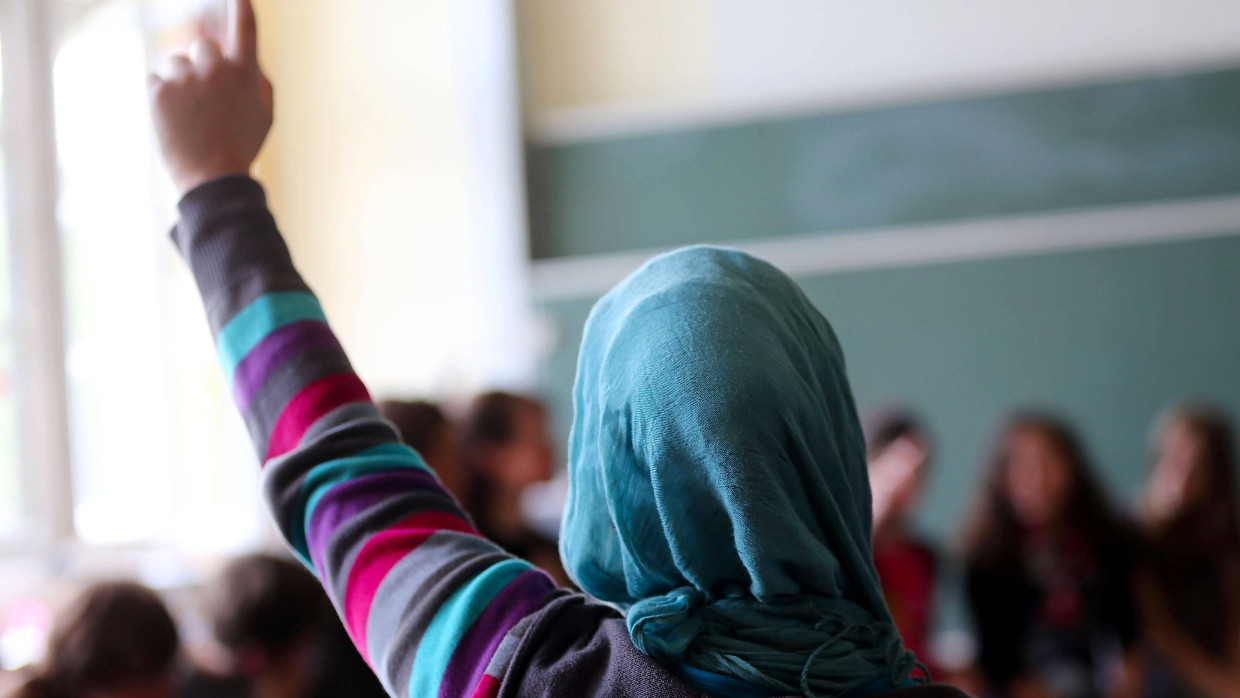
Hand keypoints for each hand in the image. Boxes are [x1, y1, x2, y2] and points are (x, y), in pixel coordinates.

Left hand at [148, 0, 272, 194]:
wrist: (212, 179)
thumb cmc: (241, 148)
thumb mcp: (265, 117)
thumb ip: (257, 83)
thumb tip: (244, 62)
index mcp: (245, 73)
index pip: (244, 29)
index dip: (241, 7)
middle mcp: (215, 68)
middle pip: (203, 46)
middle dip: (203, 66)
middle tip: (206, 100)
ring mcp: (185, 78)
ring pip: (176, 64)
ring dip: (180, 83)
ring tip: (190, 118)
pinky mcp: (158, 90)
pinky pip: (155, 80)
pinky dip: (161, 97)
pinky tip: (174, 120)